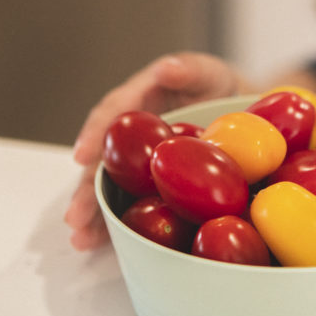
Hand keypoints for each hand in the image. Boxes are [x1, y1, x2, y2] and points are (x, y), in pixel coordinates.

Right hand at [64, 52, 243, 250]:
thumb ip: (189, 70)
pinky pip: (132, 202)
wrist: (240, 114)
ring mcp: (137, 162)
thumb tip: (166, 69)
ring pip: (110, 187)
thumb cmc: (218, 88)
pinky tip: (104, 245)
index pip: (110, 117)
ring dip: (94, 213)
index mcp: (137, 101)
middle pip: (102, 161)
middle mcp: (129, 134)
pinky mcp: (150, 184)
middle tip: (75, 217)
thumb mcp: (209, 73)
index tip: (83, 156)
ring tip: (81, 238)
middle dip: (86, 190)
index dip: (95, 136)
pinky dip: (119, 223)